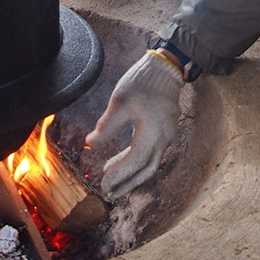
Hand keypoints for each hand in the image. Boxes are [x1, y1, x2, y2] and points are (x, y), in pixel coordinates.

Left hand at [86, 51, 183, 197]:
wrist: (165, 67)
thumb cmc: (141, 83)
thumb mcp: (119, 102)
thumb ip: (106, 127)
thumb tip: (91, 144)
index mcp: (153, 134)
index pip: (134, 163)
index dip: (119, 175)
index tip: (103, 183)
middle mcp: (164, 139)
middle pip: (146, 170)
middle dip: (127, 183)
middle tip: (109, 191)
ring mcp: (168, 135)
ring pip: (151, 163)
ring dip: (132, 173)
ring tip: (112, 177)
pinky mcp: (166, 129)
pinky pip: (153, 153)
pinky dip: (138, 161)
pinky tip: (124, 158)